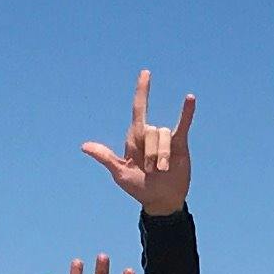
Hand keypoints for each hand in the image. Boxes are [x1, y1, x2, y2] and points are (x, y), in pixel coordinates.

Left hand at [79, 67, 193, 216]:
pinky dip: (187, 112)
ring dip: (161, 156)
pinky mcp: (180, 144)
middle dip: (150, 153)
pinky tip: (190, 98)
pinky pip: (183, 125)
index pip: (139, 108)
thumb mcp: (120, 173)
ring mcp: (166, 139)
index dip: (142, 91)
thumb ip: (106, 157)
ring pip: (164, 135)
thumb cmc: (139, 187)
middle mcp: (150, 135)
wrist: (161, 200)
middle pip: (150, 131)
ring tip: (162, 171)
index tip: (146, 73)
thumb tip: (84, 146)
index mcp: (135, 138)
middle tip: (150, 171)